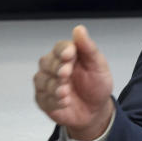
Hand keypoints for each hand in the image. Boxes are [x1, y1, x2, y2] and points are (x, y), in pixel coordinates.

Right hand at [34, 25, 114, 140]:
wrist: (96, 110)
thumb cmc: (97, 85)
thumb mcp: (99, 66)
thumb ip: (89, 48)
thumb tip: (79, 29)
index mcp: (68, 55)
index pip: (60, 47)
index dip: (63, 50)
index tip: (69, 54)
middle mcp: (54, 67)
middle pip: (47, 62)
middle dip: (57, 68)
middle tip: (66, 74)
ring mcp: (46, 83)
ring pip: (42, 80)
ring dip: (55, 86)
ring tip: (66, 92)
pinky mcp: (43, 99)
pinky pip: (42, 97)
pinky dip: (54, 100)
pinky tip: (65, 101)